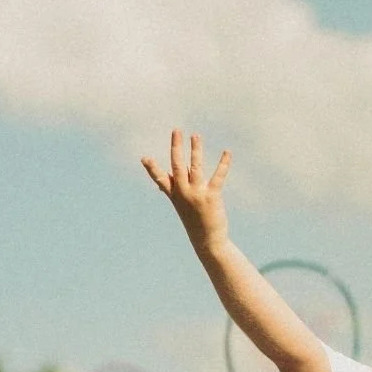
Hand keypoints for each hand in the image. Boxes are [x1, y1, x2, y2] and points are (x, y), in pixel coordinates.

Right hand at [141, 131, 231, 257]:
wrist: (207, 241)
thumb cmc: (194, 221)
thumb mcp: (180, 206)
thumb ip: (172, 191)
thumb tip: (160, 185)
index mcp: (175, 195)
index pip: (160, 179)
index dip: (152, 169)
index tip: (144, 158)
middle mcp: (183, 193)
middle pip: (178, 166)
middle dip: (176, 147)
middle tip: (176, 131)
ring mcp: (197, 194)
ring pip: (195, 167)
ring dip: (196, 150)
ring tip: (196, 135)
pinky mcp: (211, 196)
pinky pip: (218, 176)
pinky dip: (223, 163)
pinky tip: (227, 152)